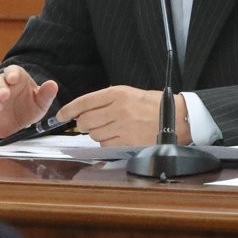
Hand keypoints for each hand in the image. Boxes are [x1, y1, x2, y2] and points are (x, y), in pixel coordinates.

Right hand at [0, 65, 57, 138]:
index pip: (12, 71)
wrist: (16, 125)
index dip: (11, 73)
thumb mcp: (40, 103)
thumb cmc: (28, 108)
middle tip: (5, 95)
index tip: (13, 78)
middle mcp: (1, 85)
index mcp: (16, 79)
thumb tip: (53, 84)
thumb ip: (46, 94)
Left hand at [56, 86, 189, 146]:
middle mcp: (118, 109)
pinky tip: (117, 136)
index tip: (61, 114)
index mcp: (118, 93)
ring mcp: (123, 127)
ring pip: (94, 134)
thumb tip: (82, 111)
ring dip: (96, 133)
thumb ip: (106, 100)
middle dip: (82, 124)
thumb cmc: (152, 105)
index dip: (69, 109)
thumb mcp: (129, 93)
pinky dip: (107, 142)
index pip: (84, 102)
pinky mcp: (128, 142)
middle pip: (86, 120)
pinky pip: (106, 145)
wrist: (176, 117)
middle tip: (86, 124)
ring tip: (110, 128)